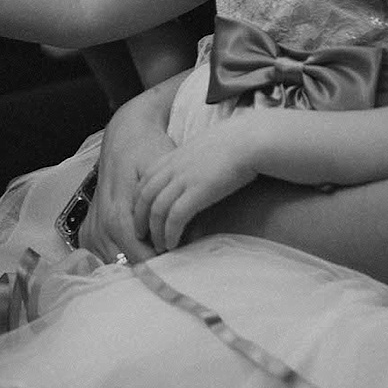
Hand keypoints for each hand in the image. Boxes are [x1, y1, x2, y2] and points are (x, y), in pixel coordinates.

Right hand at [77, 109, 175, 262]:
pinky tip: (138, 249)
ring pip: (115, 265)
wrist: (125, 137)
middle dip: (151, 267)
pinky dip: (121, 258)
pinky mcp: (87, 230)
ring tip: (158, 254)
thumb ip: (172, 208)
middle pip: (127, 267)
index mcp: (118, 217)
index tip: (180, 262)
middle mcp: (101, 227)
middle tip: (172, 260)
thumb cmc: (148, 152)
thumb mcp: (165, 176)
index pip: (141, 260)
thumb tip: (190, 237)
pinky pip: (103, 257)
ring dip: (136, 264)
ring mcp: (92, 230)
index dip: (163, 265)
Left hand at [133, 117, 258, 252]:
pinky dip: (170, 233)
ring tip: (160, 247)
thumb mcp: (203, 149)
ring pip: (157, 210)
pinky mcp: (198, 191)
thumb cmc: (233, 144)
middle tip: (142, 237)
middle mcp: (173, 168)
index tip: (141, 218)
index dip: (139, 202)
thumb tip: (193, 175)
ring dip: (155, 232)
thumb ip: (191, 162)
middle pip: (145, 197)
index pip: (144, 182)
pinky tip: (174, 244)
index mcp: (172, 157)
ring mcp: (184, 179)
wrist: (248, 140)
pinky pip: (175, 217)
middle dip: (140, 219)